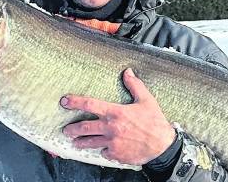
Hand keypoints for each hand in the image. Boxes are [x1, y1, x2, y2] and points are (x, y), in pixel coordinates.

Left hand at [61, 68, 175, 165]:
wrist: (162, 145)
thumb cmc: (155, 122)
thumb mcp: (146, 100)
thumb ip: (135, 85)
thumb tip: (127, 72)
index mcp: (115, 112)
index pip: (90, 104)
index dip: (75, 102)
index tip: (64, 101)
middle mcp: (110, 128)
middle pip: (84, 128)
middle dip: (72, 129)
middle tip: (66, 130)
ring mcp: (112, 143)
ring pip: (90, 143)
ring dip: (80, 143)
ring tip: (75, 143)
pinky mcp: (116, 155)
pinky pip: (104, 153)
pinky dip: (102, 151)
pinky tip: (102, 150)